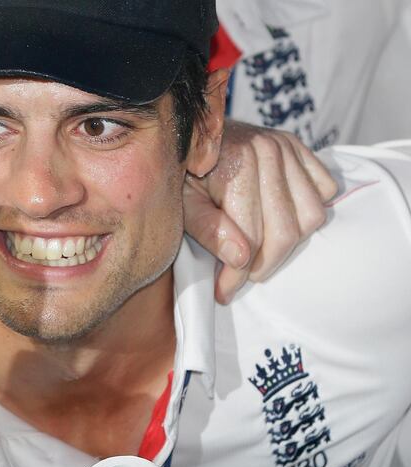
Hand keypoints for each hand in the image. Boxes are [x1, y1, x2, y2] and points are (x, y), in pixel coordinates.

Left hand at [183, 121, 337, 303]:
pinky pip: (324, 191)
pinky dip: (308, 212)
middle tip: (242, 277)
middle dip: (264, 265)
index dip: (238, 273)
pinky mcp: (300, 147)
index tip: (224, 292)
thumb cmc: (184, 174)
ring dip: (289, 243)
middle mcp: (268, 151)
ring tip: (260, 252)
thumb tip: (241, 258)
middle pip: (286, 231)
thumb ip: (208, 231)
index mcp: (236, 164)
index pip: (250, 236)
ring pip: (311, 216)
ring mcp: (287, 147)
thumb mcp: (183, 204)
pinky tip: (280, 219)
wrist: (192, 133)